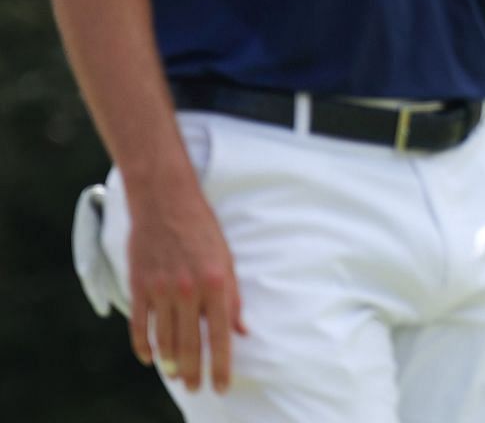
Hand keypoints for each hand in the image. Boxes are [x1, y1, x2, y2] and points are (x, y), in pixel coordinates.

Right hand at [124, 175, 244, 392]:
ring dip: (170, 362)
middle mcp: (188, 290)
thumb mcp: (227, 260)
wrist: (165, 201)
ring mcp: (160, 290)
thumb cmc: (202, 229)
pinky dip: (143, 345)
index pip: (220, 335)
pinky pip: (139, 325)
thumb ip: (232, 298)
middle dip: (194, 371)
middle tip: (197, 389)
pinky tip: (150, 358)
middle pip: (189, 343)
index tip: (221, 386)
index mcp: (216, 283)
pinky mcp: (139, 285)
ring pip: (163, 338)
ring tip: (178, 377)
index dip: (221, 364)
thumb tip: (240, 331)